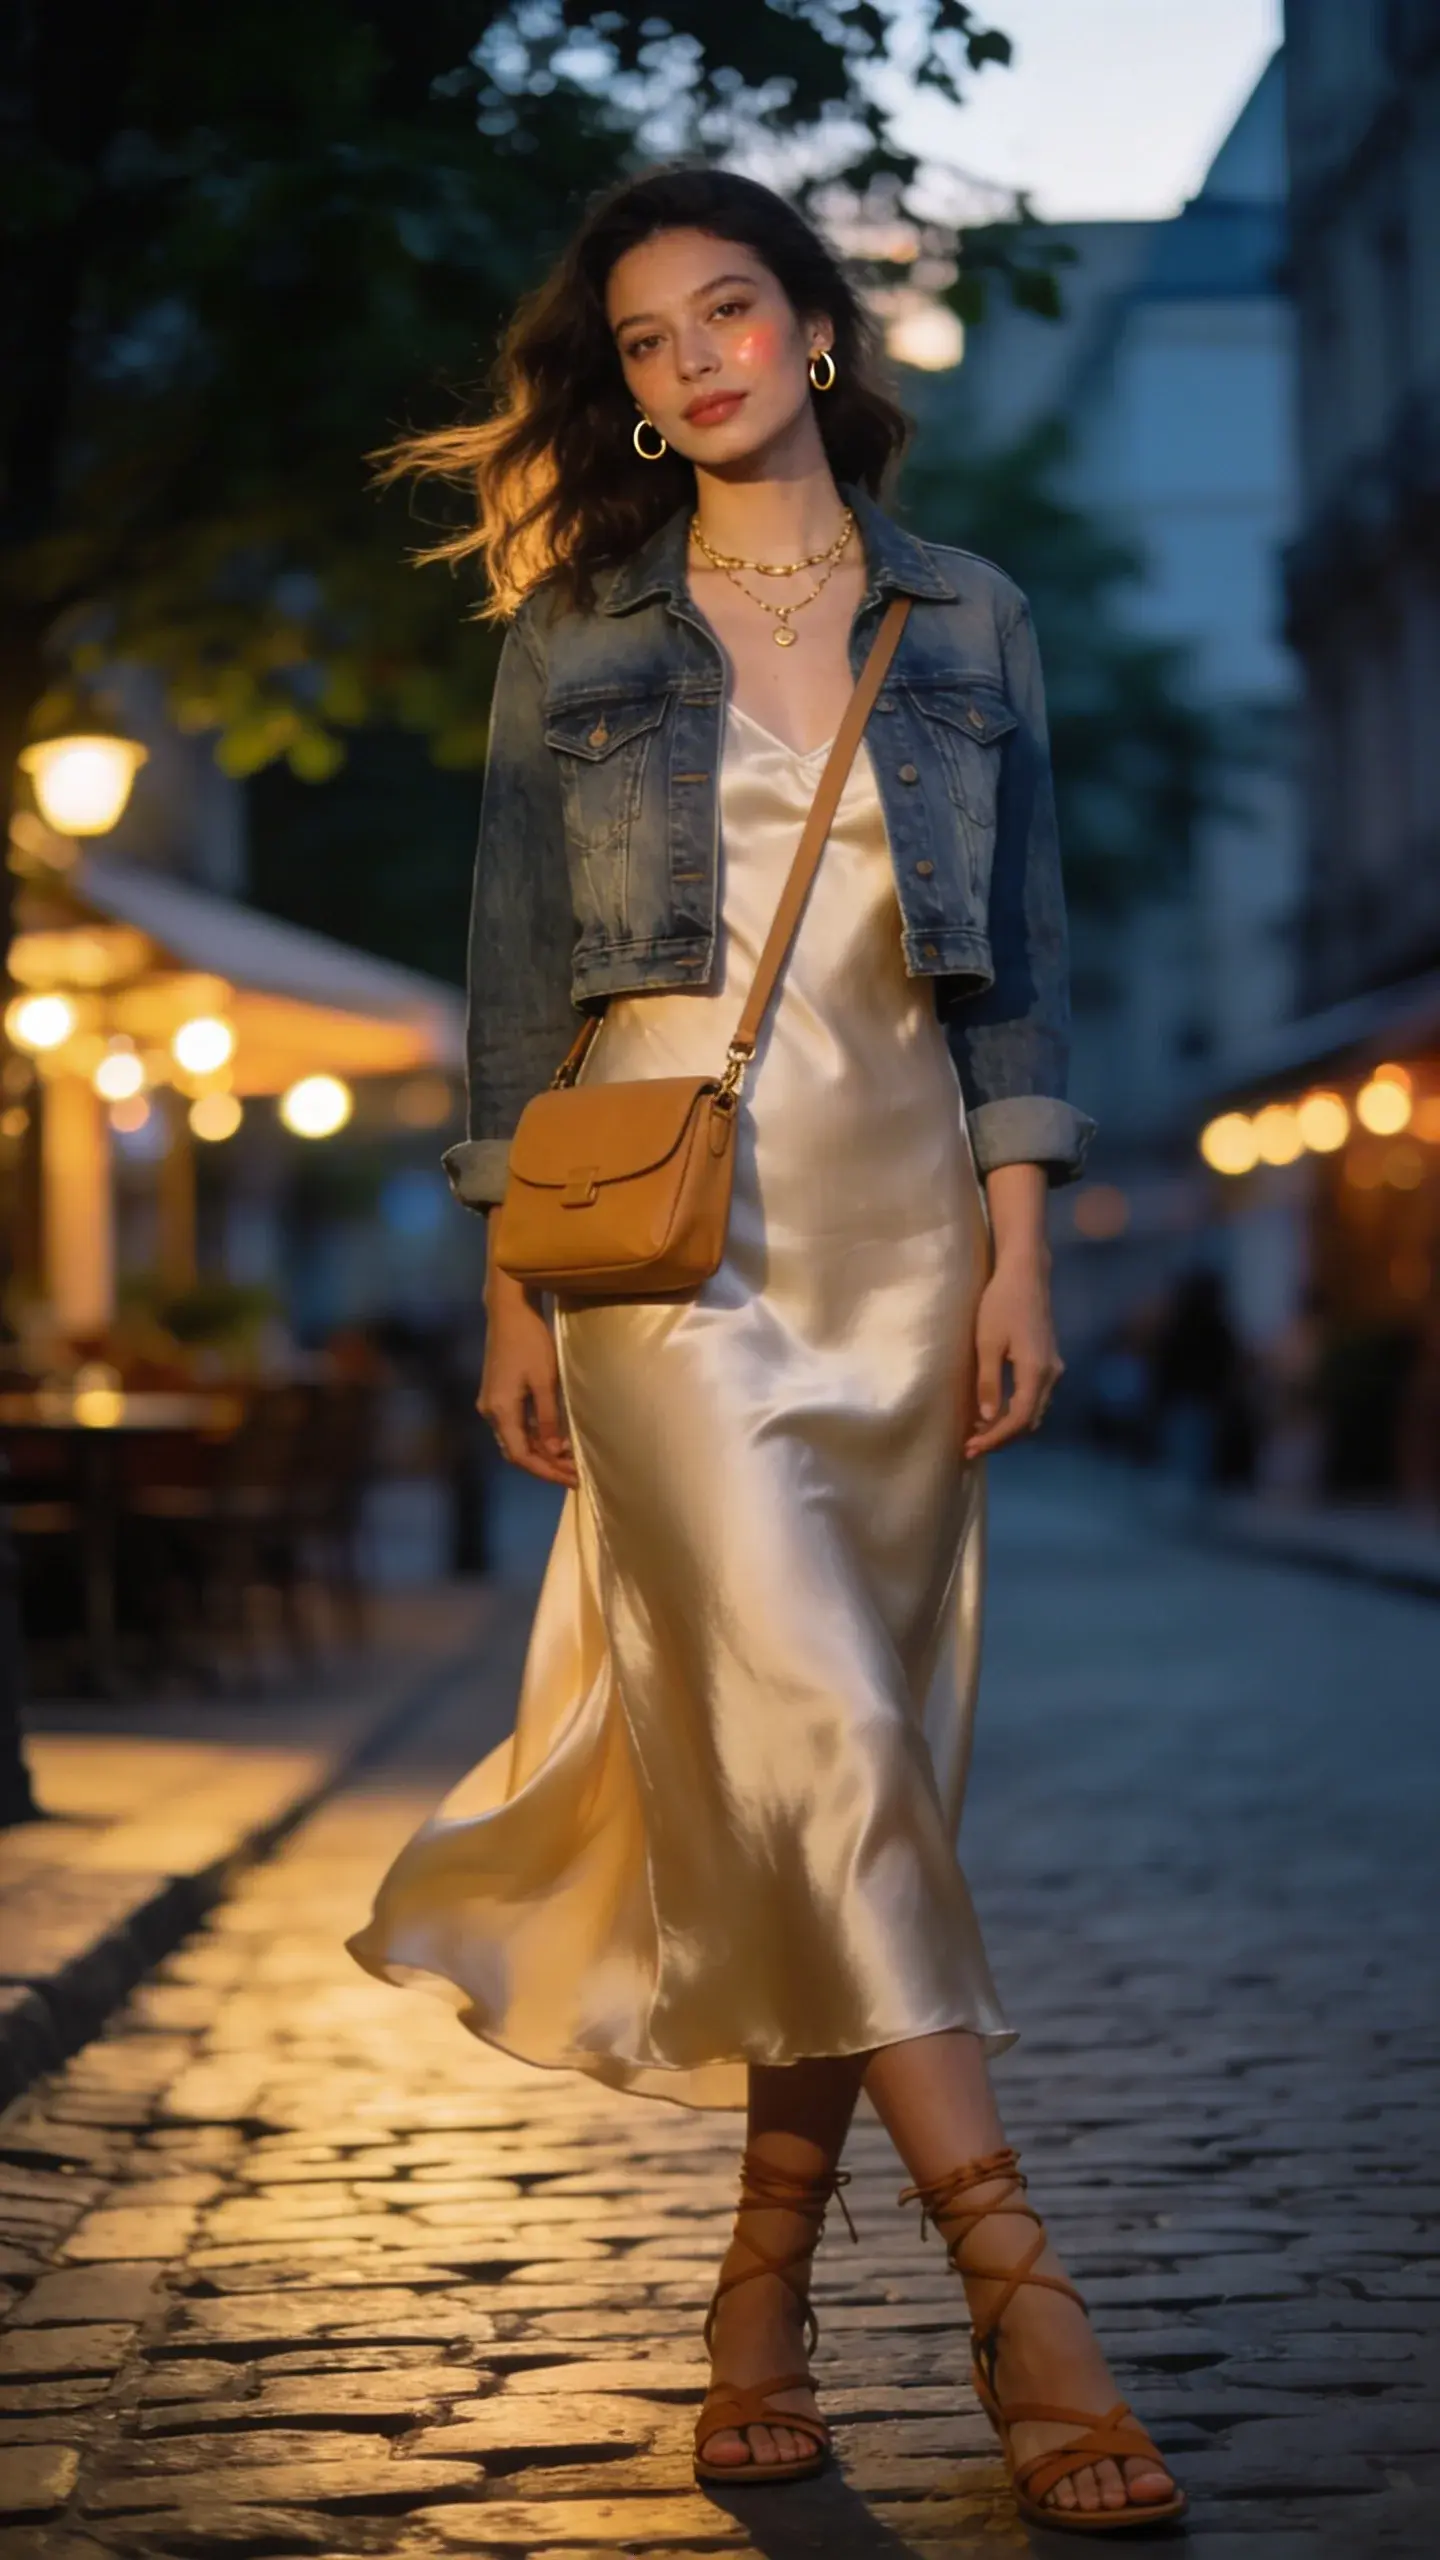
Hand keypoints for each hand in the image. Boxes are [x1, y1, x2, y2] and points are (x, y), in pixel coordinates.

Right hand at [478, 1261, 579, 1487]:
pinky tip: (554, 1439)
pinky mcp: (497, 1394)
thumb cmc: (530, 1341)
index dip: (546, 1471)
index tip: (571, 1479)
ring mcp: (491, 1403)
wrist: (509, 1311)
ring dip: (541, 1452)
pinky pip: (515, 1426)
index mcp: (501, 1410)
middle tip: (574, 1474)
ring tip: (569, 1460)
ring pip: (516, 1440)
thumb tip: (554, 1450)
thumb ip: (547, 1418)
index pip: (521, 1455)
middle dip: (545, 1466)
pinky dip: (534, 1437)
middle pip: (516, 1451)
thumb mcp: (545, 1380)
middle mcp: (491, 1412)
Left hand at [963, 1250, 1063, 1458]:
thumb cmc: (1001, 1303)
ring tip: (979, 1433)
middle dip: (1002, 1438)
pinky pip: (1035, 1397)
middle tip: (970, 1446)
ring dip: (1009, 1426)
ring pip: (1034, 1411)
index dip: (995, 1438)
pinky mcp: (1049, 1361)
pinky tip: (995, 1411)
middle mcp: (1051, 1374)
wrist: (1026, 1274)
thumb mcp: (987, 1343)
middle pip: (1030, 1421)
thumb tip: (987, 1419)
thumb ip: (988, 1382)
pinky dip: (1017, 1411)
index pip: (1018, 1419)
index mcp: (1036, 1371)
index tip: (970, 1448)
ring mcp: (1053, 1368)